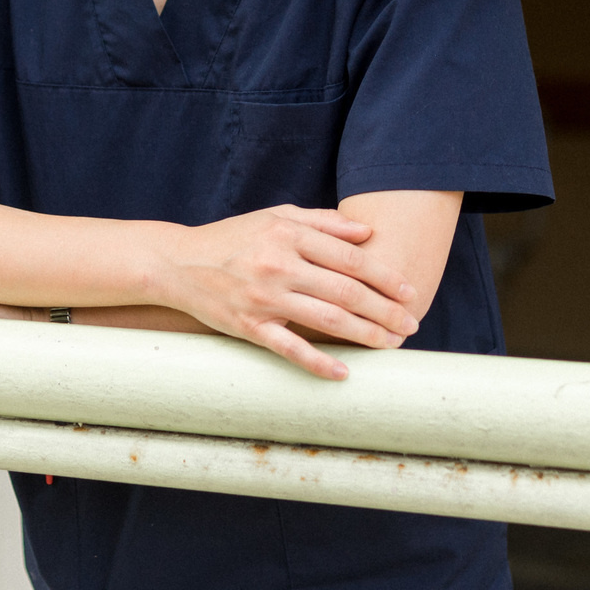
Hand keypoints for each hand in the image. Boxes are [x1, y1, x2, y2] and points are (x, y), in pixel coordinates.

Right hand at [153, 205, 420, 379]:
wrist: (178, 262)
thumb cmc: (234, 237)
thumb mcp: (276, 216)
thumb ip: (323, 222)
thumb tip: (366, 232)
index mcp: (289, 234)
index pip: (351, 258)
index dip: (386, 277)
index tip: (410, 293)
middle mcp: (279, 265)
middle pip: (346, 291)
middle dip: (385, 310)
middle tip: (411, 324)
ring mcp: (264, 298)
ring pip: (326, 319)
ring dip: (365, 334)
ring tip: (391, 344)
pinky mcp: (248, 326)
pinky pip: (289, 348)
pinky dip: (318, 362)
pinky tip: (343, 373)